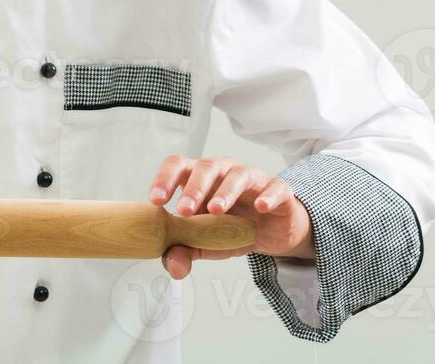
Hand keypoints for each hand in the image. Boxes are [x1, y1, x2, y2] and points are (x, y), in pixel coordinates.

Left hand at [148, 155, 313, 279]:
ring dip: (225, 191)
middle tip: (184, 210)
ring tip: (215, 210)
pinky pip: (275, 187)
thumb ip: (185, 251)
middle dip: (194, 188)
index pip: (179, 166)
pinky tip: (261, 207)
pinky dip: (268, 195)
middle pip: (207, 167)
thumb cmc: (232, 229)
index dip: (165, 179)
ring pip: (237, 175)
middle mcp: (224, 171)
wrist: (271, 232)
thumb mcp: (206, 244)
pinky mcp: (278, 190)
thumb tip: (174, 267)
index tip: (156, 200)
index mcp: (200, 178)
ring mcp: (252, 178)